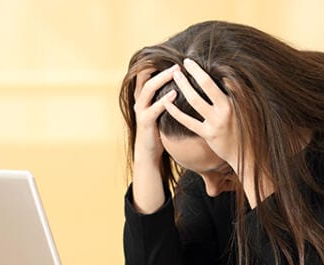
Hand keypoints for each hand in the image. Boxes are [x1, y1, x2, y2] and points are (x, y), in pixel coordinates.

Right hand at [130, 65, 177, 213]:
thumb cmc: (159, 128)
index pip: (146, 73)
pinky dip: (164, 101)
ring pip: (148, 89)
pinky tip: (174, 94)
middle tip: (178, 62)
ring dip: (162, 79)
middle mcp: (139, 100)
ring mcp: (141, 110)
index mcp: (144, 96)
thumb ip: (167, 95)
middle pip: (146, 77)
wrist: (149, 152)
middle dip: (161, 68)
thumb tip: (184, 80)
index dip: (157, 63)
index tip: (173, 55)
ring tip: (176, 72)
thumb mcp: (161, 109)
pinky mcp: (144, 122)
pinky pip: (154, 108)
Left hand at [164, 58, 239, 171]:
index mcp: (236, 100)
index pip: (224, 78)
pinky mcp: (207, 134)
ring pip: (195, 100)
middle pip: (207, 85)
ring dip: (184, 86)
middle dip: (195, 71)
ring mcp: (216, 122)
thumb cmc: (244, 128)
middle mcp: (226, 109)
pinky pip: (188, 121)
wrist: (246, 153)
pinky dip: (176, 111)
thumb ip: (234, 94)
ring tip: (176, 75)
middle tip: (186, 62)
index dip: (210, 68)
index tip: (199, 59)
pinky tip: (167, 102)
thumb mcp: (244, 108)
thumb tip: (226, 77)